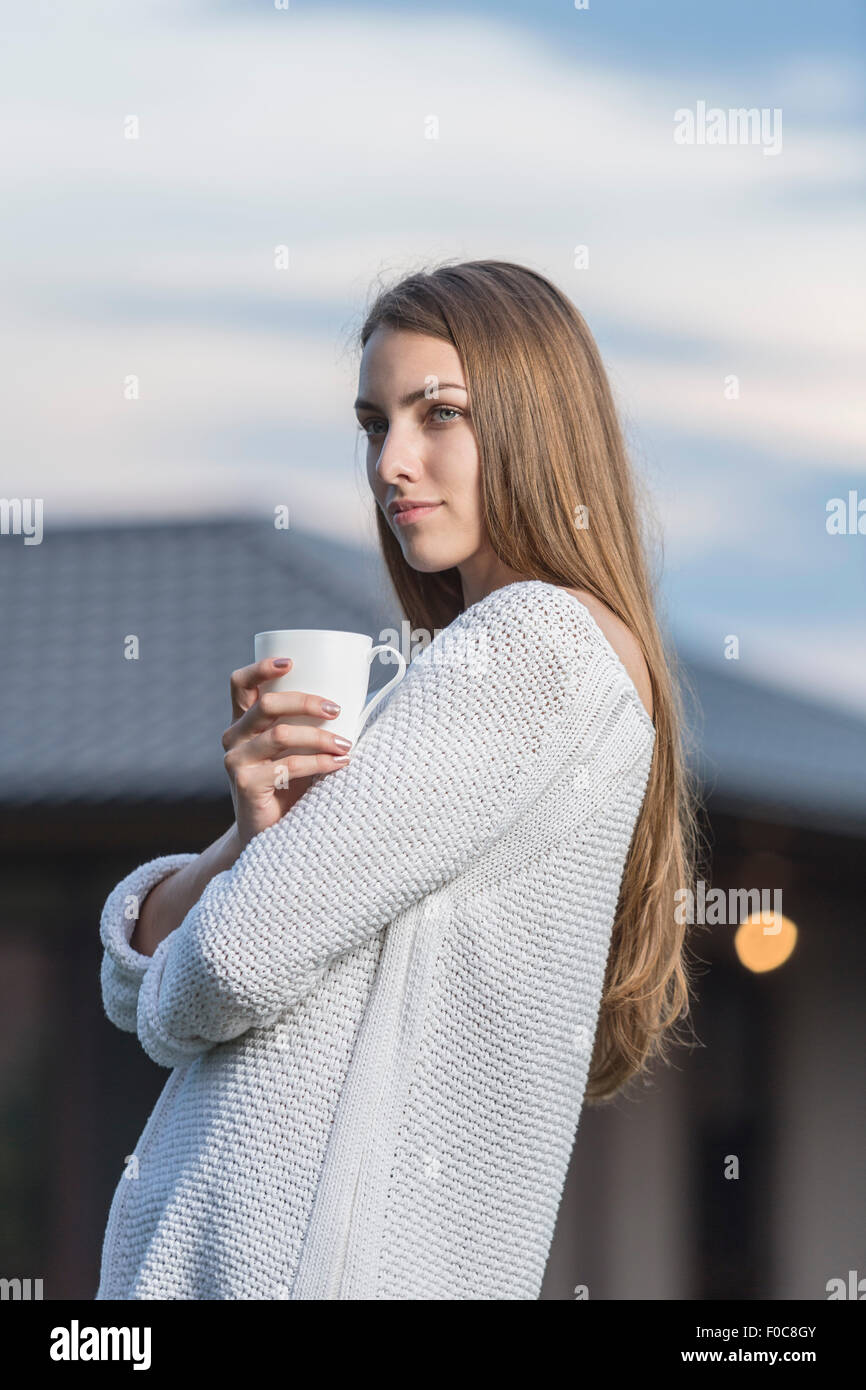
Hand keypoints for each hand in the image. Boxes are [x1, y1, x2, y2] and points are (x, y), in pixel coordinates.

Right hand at [223, 657, 353, 848]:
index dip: (261, 668)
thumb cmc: (290, 784)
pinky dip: (320, 763)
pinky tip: (340, 764)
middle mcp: (233, 738)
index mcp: (242, 722)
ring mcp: (236, 761)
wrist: (270, 834)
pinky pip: (288, 766)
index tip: (291, 662)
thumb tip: (352, 697)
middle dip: (306, 701)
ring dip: (320, 736)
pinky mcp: (246, 784)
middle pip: (267, 705)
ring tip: (345, 743)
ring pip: (281, 734)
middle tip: (337, 709)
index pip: (240, 685)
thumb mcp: (295, 749)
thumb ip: (307, 725)